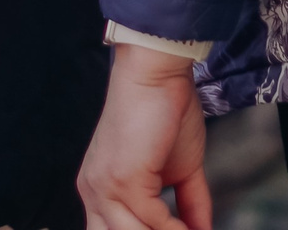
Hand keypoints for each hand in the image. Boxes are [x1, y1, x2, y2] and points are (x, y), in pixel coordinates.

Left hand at [79, 45, 210, 229]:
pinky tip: (193, 229)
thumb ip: (188, 204)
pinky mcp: (123, 180)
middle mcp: (93, 192)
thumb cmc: (165, 111)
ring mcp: (104, 188)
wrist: (156, 72)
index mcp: (99, 190)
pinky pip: (153, 221)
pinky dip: (176, 229)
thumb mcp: (180, 170)